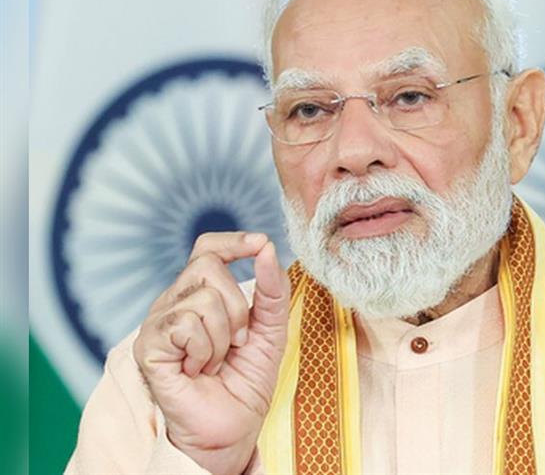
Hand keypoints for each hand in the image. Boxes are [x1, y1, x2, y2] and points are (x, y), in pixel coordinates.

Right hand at [132, 232, 289, 474]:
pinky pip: (186, 325)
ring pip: (202, 298)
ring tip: (215, 361)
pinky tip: (197, 369)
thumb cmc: (246, 380)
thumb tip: (268, 249)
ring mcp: (157, 322)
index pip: (207, 247)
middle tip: (237, 342)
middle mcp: (174, 301)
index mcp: (199, 293)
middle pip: (209, 265)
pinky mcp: (148, 346)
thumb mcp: (271, 329)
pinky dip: (204, 350)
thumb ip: (272, 290)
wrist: (232, 429)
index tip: (260, 244)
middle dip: (238, 306)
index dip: (233, 240)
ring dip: (223, 337)